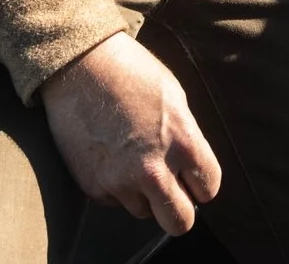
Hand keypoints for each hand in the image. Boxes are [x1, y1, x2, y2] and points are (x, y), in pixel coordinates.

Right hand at [37, 32, 221, 232]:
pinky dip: (115, 187)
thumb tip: (191, 167)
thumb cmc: (130, 72)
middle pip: (180, 223)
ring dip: (144, 195)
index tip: (192, 176)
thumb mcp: (174, 97)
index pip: (209, 188)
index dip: (202, 182)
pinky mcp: (93, 186)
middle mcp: (153, 169)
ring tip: (132, 160)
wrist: (79, 65)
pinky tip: (111, 156)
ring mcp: (120, 181)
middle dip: (179, 209)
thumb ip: (186, 137)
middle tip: (171, 190)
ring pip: (144, 212)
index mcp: (182, 142)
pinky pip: (114, 201)